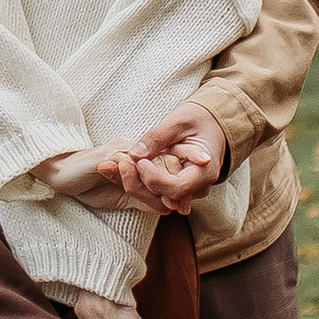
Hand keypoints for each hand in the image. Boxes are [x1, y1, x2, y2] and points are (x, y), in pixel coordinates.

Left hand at [114, 104, 231, 213]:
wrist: (211, 124)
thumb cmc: (199, 119)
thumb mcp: (179, 121)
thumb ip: (158, 137)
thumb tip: (135, 154)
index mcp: (204, 172)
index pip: (176, 188)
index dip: (154, 179)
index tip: (139, 161)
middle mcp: (197, 187)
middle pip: (163, 199)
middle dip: (136, 184)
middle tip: (115, 164)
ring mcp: (186, 190)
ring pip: (155, 199)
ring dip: (131, 184)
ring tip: (107, 166)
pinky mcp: (174, 188)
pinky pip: (154, 191)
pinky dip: (135, 181)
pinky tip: (115, 168)